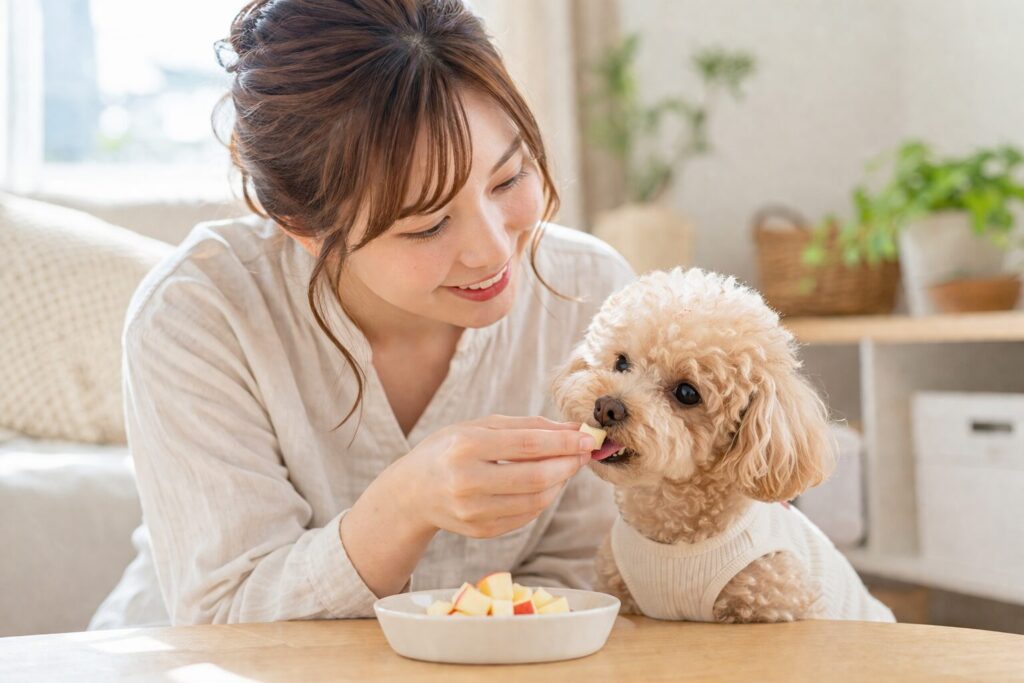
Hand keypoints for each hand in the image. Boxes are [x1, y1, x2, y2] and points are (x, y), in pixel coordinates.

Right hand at [394, 414, 594, 538]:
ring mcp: (473, 512)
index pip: (528, 445)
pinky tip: (547, 484)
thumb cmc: (450, 449)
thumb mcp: (481, 426)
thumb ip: (528, 426)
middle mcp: (466, 481)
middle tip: (585, 453)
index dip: (564, 442)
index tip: (589, 438)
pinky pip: (526, 516)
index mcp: (465, 446)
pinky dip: (544, 498)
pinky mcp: (481, 531)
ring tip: (567, 466)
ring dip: (561, 482)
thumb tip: (574, 428)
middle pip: (536, 477)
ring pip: (536, 501)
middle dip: (569, 463)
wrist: (412, 491)